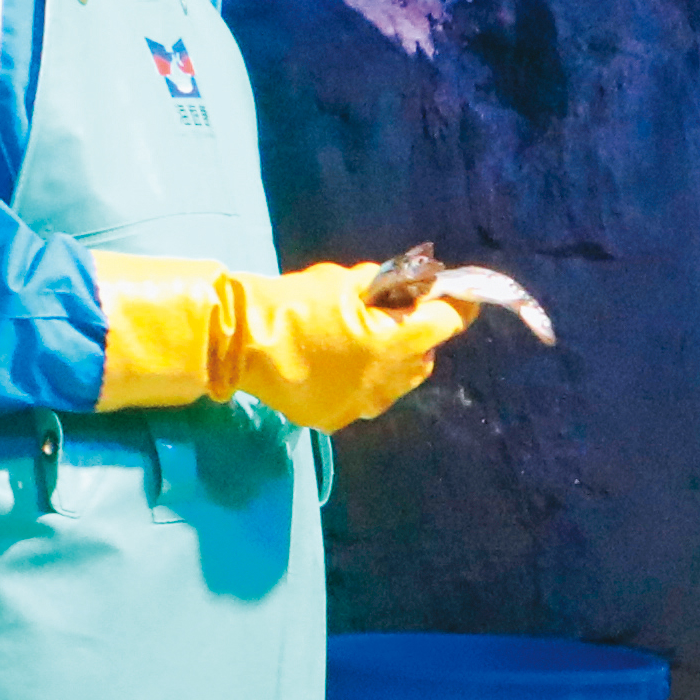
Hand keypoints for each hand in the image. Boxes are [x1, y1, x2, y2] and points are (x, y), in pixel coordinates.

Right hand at [83, 249, 549, 429]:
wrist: (241, 341)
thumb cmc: (295, 302)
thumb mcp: (345, 281)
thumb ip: (389, 283)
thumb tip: (419, 281)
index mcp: (392, 342)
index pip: (446, 323)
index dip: (454, 306)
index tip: (458, 296)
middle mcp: (386, 380)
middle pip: (425, 356)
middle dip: (419, 334)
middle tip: (396, 314)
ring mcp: (362, 404)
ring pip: (400, 382)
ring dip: (395, 361)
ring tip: (367, 341)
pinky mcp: (337, 418)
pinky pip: (368, 399)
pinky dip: (365, 382)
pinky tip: (341, 366)